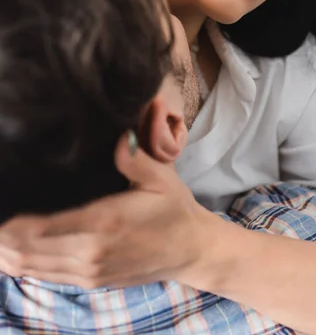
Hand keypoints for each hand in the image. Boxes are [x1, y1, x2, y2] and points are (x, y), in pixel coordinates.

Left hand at [0, 134, 213, 288]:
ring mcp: (89, 272)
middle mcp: (90, 253)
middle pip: (26, 252)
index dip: (9, 225)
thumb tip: (120, 137)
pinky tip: (11, 256)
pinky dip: (23, 267)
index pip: (41, 229)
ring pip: (31, 268)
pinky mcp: (92, 281)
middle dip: (1, 239)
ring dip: (6, 255)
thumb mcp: (162, 178)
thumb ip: (136, 159)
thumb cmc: (175, 210)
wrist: (192, 251)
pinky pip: (46, 278)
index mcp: (104, 224)